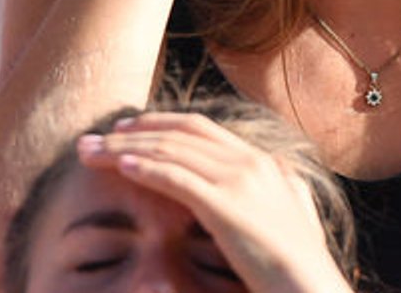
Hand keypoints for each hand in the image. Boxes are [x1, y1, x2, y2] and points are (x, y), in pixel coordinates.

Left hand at [77, 112, 350, 291]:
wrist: (310, 283)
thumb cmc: (300, 262)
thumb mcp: (296, 211)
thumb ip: (285, 187)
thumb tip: (284, 173)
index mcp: (262, 161)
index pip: (201, 128)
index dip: (159, 124)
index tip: (127, 129)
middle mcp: (250, 161)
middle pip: (180, 133)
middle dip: (133, 132)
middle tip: (96, 137)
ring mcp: (239, 180)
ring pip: (171, 151)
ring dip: (124, 149)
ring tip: (90, 153)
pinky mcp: (226, 204)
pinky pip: (176, 178)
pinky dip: (146, 169)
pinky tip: (121, 168)